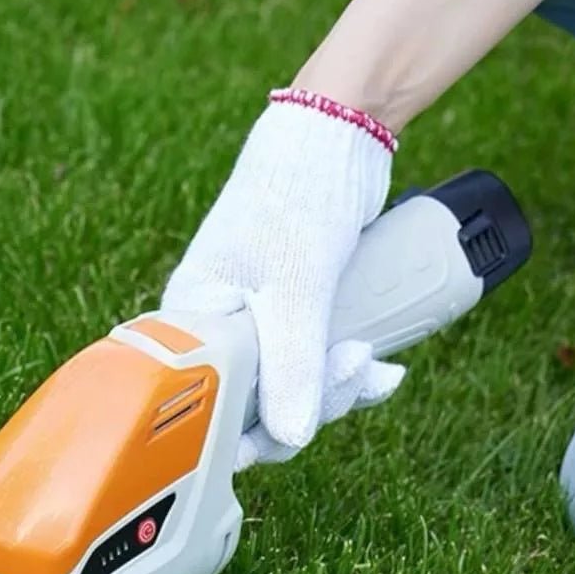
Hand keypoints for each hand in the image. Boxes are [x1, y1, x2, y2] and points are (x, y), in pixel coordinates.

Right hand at [161, 89, 405, 467]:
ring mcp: (256, 323)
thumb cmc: (294, 197)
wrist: (334, 136)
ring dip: (338, 387)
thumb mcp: (295, 288)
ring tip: (375, 364)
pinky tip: (382, 369)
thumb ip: (292, 366)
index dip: (250, 429)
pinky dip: (348, 371)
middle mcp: (217, 329)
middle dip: (312, 401)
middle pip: (256, 403)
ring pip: (292, 386)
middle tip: (354, 369)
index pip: (209, 403)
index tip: (294, 431)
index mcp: (192, 322)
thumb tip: (291, 437)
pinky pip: (314, 362)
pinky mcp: (291, 315)